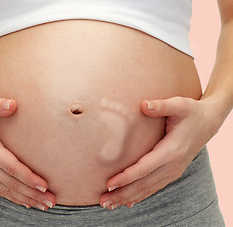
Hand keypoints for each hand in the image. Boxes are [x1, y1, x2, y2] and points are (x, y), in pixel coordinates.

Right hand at [0, 93, 55, 210]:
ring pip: (5, 190)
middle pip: (11, 183)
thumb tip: (14, 105)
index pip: (10, 167)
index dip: (28, 177)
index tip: (44, 185)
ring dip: (26, 199)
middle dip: (32, 194)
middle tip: (51, 201)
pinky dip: (13, 197)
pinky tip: (26, 202)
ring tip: (44, 205)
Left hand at [99, 96, 222, 209]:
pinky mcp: (172, 172)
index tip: (109, 184)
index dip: (126, 177)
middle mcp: (173, 165)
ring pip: (148, 189)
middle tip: (102, 201)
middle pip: (144, 184)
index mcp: (171, 150)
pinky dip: (140, 196)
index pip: (145, 168)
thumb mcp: (180, 104)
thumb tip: (144, 105)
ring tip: (109, 205)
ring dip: (128, 198)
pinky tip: (128, 203)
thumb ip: (161, 106)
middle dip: (122, 194)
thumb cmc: (191, 112)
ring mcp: (173, 171)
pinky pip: (154, 187)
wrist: (208, 122)